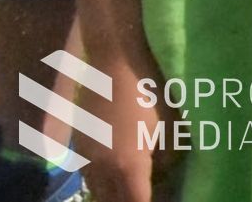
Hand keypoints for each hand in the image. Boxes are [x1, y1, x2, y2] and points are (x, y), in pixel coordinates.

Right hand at [80, 48, 176, 201]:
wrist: (115, 62)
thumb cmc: (151, 90)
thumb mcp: (171, 126)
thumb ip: (168, 159)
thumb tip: (165, 177)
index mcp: (129, 166)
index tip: (165, 200)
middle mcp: (102, 168)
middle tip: (151, 195)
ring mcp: (86, 157)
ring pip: (98, 191)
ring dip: (114, 196)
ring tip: (133, 190)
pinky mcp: (79, 146)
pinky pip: (89, 176)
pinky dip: (103, 183)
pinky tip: (117, 176)